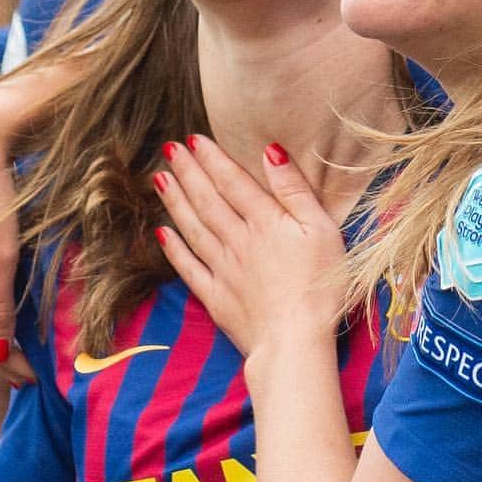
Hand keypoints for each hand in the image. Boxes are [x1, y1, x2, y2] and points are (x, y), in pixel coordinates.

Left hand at [154, 137, 346, 359]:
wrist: (296, 342)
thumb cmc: (322, 285)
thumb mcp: (322, 230)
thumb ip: (295, 190)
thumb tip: (271, 152)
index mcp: (266, 222)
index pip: (233, 182)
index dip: (212, 159)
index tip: (193, 139)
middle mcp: (238, 241)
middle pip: (207, 200)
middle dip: (188, 173)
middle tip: (171, 151)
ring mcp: (224, 270)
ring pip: (193, 228)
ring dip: (175, 202)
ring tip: (159, 179)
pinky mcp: (217, 298)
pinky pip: (189, 268)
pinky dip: (174, 249)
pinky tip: (162, 233)